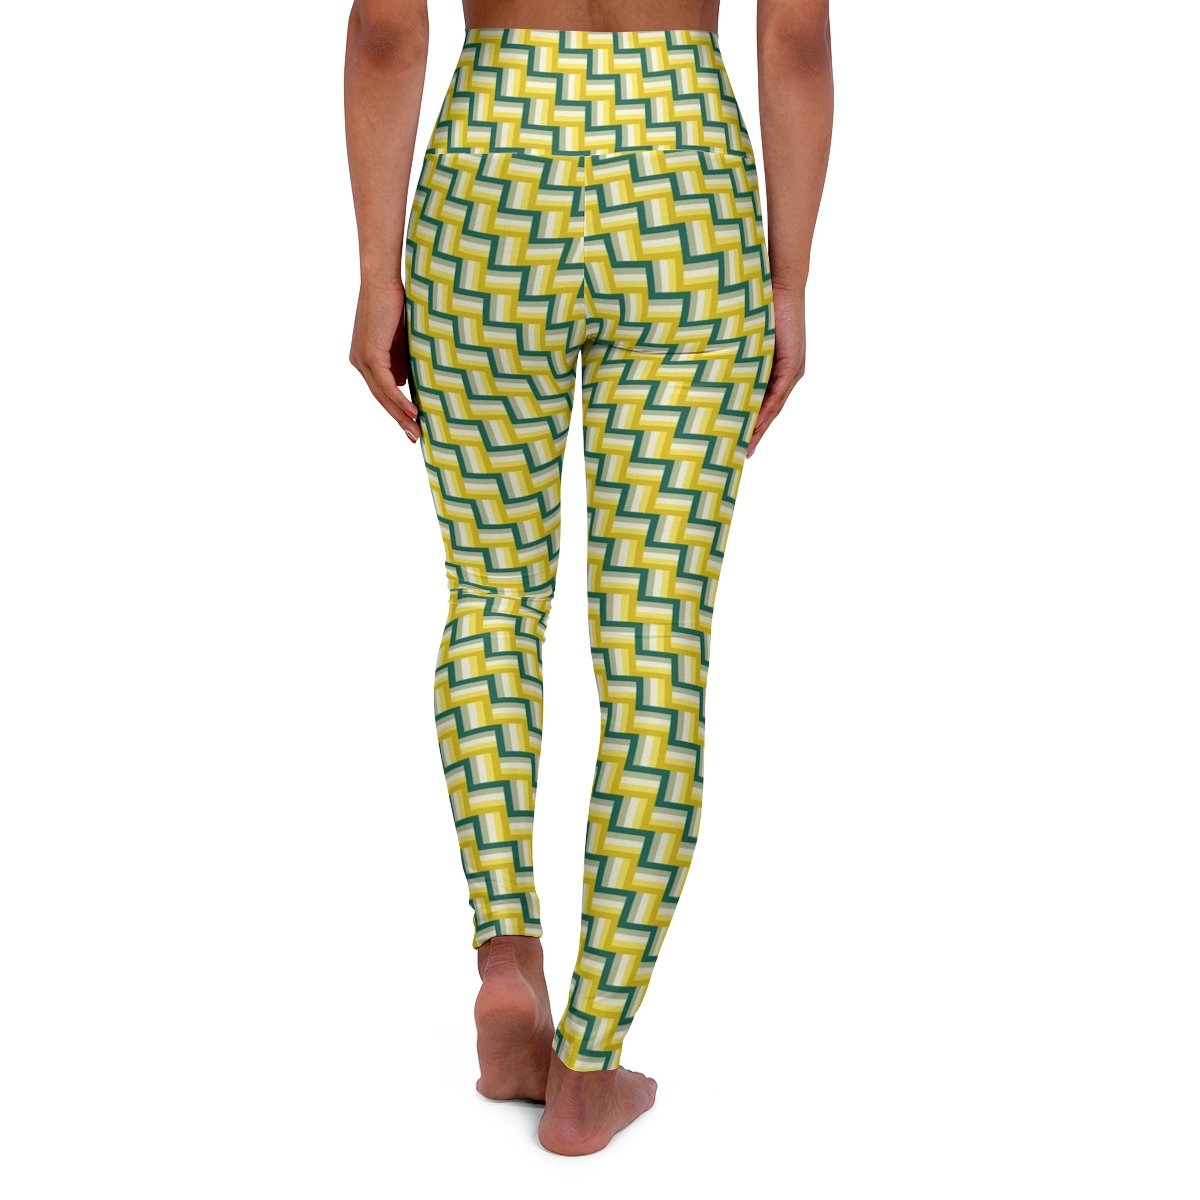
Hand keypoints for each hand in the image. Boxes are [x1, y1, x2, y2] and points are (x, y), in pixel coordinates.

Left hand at [349, 276, 420, 442]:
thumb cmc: (395, 302)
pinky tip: (413, 412)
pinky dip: (400, 400)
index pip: (381, 390)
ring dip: (401, 415)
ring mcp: (363, 359)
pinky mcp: (370, 354)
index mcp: (365, 358)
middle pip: (381, 398)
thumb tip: (406, 381)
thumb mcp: (401, 338)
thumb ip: (402, 359)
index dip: (396, 410)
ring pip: (382, 395)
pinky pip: (386, 385)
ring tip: (417, 430)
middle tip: (415, 437)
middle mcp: (360, 361)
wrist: (383, 279)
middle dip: (399, 419)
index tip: (412, 425)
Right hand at [748, 286, 805, 457]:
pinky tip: (755, 426)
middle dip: (755, 433)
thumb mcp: (744, 338)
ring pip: (774, 407)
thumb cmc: (758, 305)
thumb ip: (733, 353)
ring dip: (760, 429)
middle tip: (740, 454)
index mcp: (774, 369)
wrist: (780, 285)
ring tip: (746, 447)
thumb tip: (710, 364)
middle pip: (769, 411)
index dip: (750, 423)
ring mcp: (792, 371)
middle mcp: (787, 374)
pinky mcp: (792, 366)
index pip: (761, 402)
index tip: (736, 440)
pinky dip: (766, 412)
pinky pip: (778, 395)